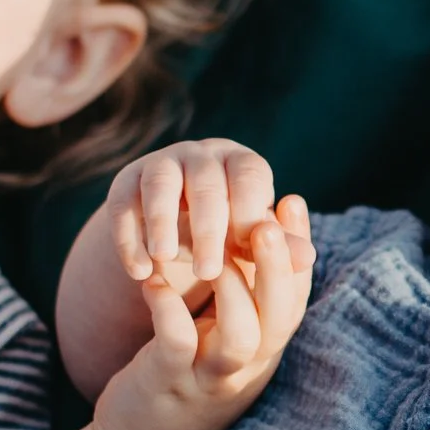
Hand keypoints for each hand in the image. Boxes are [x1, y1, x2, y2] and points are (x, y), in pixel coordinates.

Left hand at [90, 146, 314, 429]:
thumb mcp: (223, 338)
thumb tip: (266, 237)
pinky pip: (176, 345)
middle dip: (277, 267)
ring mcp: (208, 380)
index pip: (295, 298)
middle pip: (279, 318)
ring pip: (240, 337)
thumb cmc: (185, 379)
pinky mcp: (166, 386)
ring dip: (234, 290)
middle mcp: (246, 368)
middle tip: (268, 219)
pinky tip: (154, 280)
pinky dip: (168, 309)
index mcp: (264, 350)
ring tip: (218, 251)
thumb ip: (246, 298)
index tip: (293, 200)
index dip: (299, 250)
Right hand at [106, 138, 313, 291]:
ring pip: (160, 184)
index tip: (245, 251)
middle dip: (207, 229)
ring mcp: (161, 164)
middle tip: (207, 273)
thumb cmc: (230, 232)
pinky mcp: (126, 182)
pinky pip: (123, 204)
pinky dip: (128, 237)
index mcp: (241, 164)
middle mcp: (202, 156)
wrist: (179, 228)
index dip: (247, 212)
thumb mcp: (254, 241)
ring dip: (160, 222)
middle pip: (205, 183)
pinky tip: (138, 270)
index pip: (248, 177)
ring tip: (164, 260)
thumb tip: (307, 259)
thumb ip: (278, 247)